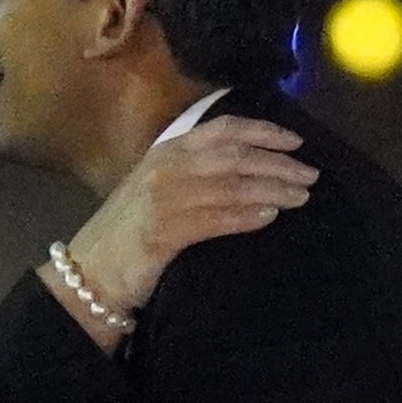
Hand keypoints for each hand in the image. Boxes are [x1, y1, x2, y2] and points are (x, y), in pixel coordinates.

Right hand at [60, 121, 318, 336]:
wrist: (90, 271)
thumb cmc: (130, 233)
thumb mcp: (161, 190)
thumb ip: (196, 174)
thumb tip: (250, 169)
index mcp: (166, 150)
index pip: (222, 130)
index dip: (263, 132)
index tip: (296, 142)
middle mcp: (165, 166)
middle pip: (233, 156)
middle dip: (277, 163)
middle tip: (311, 175)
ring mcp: (162, 198)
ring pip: (229, 185)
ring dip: (271, 189)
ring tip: (301, 197)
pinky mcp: (162, 232)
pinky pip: (214, 218)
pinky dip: (244, 216)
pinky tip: (269, 216)